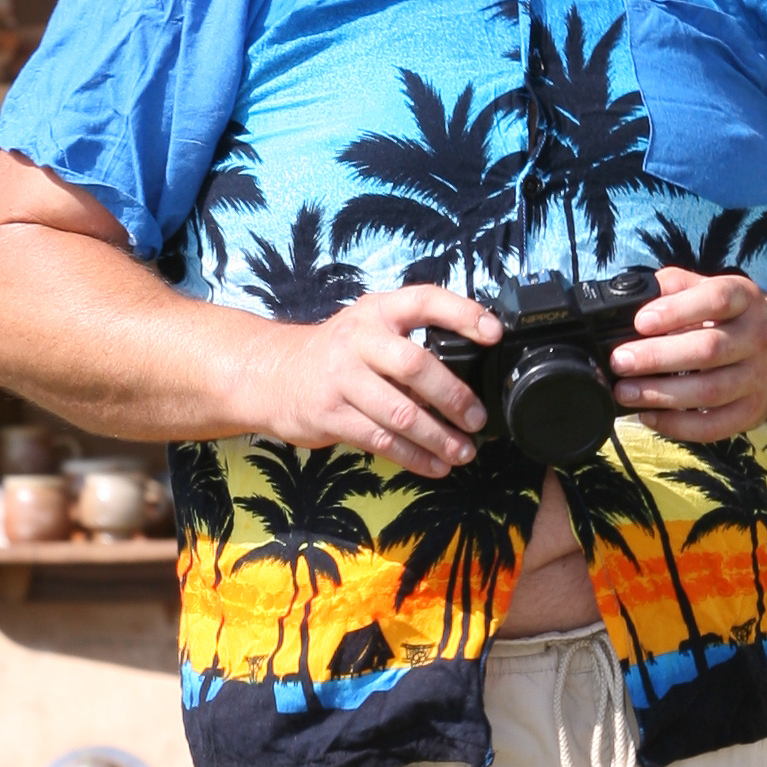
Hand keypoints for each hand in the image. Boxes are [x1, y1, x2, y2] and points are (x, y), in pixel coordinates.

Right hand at [243, 287, 499, 479]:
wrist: (272, 374)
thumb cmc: (337, 354)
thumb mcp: (368, 330)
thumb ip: (408, 342)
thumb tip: (468, 376)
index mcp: (377, 311)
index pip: (425, 300)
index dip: (462, 313)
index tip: (494, 334)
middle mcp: (358, 339)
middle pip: (416, 365)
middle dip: (454, 397)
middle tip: (477, 419)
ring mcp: (341, 378)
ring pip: (400, 412)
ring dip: (438, 437)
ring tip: (464, 452)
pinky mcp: (330, 414)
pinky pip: (381, 440)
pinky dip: (414, 457)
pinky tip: (434, 465)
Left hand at [610, 270, 766, 440]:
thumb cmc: (725, 320)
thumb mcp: (706, 290)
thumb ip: (672, 287)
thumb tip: (631, 300)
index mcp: (746, 299)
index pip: (717, 299)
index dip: (677, 310)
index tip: (640, 322)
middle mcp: (758, 337)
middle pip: (709, 349)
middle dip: (657, 357)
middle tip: (621, 362)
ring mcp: (757, 378)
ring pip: (709, 391)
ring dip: (661, 394)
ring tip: (625, 392)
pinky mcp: (751, 412)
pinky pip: (713, 426)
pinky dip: (677, 425)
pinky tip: (649, 416)